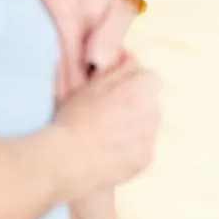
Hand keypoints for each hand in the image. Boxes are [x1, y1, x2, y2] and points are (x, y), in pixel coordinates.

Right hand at [52, 55, 159, 197]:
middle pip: (149, 104)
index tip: (114, 94)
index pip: (149, 78)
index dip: (130, 85)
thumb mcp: (93, 84)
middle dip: (134, 107)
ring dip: (132, 129)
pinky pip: (141, 150)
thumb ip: (120, 68)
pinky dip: (129, 152)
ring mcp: (151, 136)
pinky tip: (106, 154)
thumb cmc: (73, 118)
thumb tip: (131, 58)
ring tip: (103, 137)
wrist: (64, 160)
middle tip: (105, 117)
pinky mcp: (145, 159)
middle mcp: (154, 109)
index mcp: (143, 86)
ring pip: (146, 127)